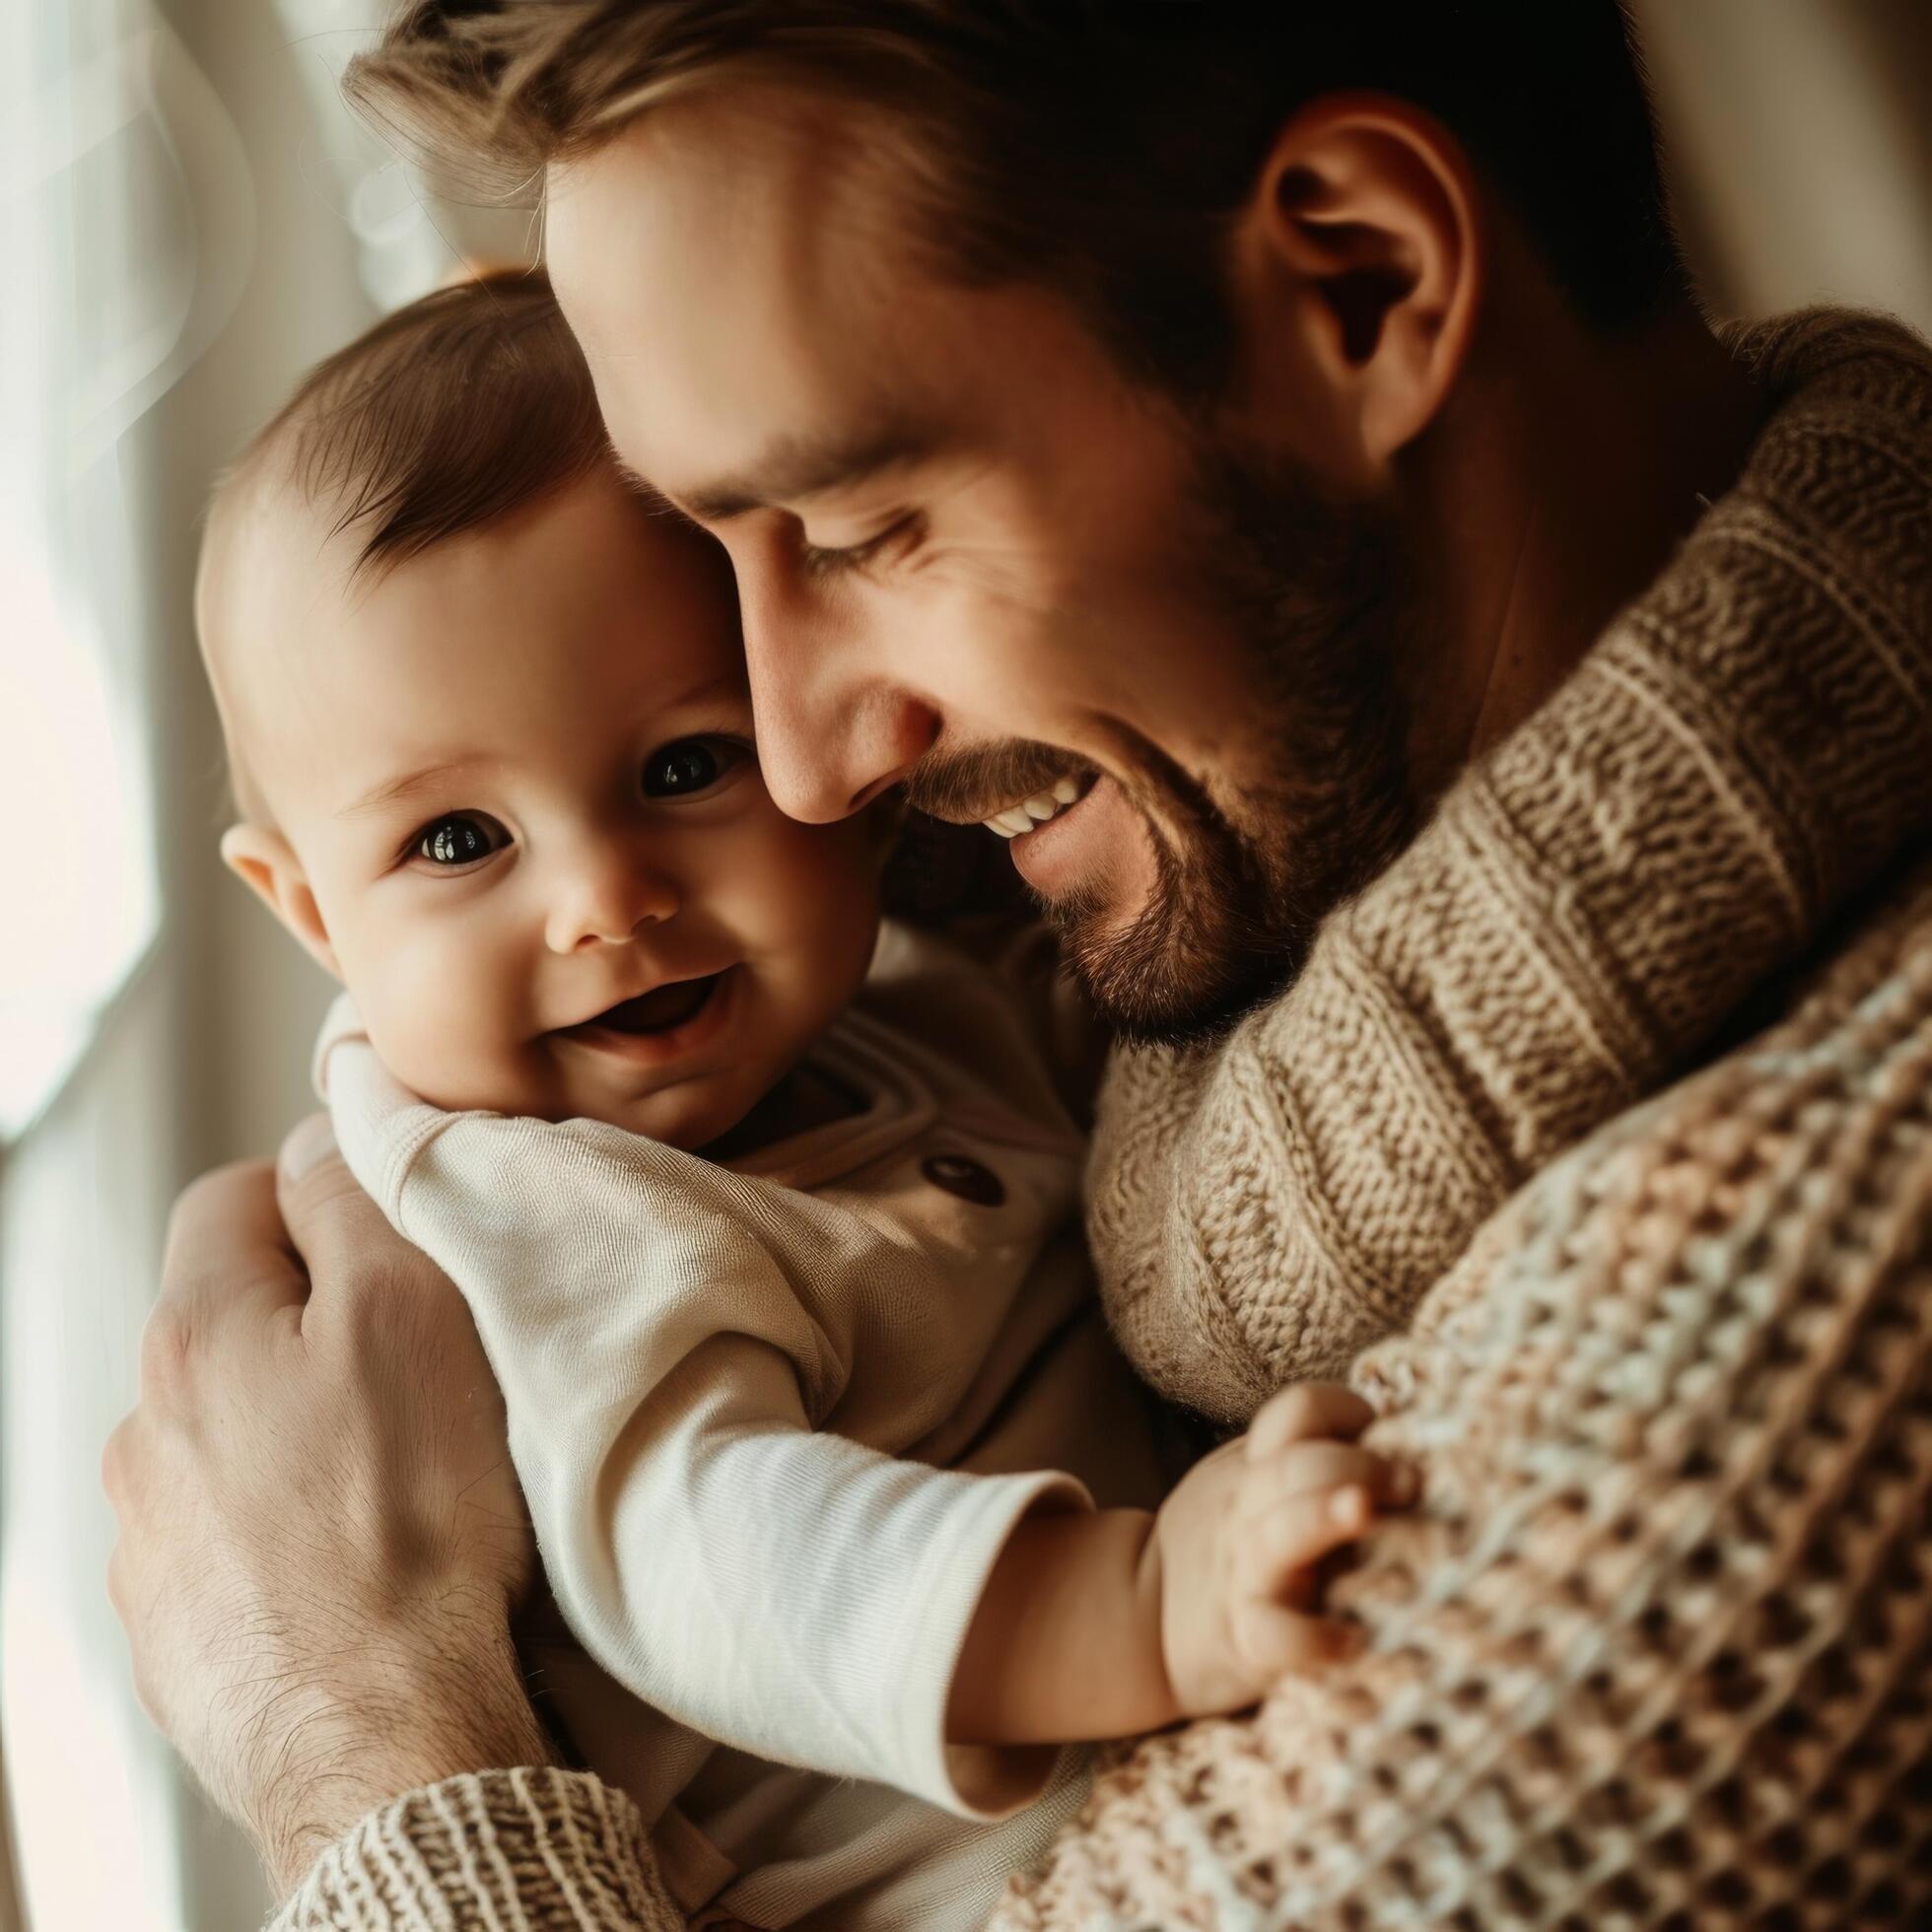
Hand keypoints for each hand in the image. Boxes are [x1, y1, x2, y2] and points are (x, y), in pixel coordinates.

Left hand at [103, 1119, 555, 1891]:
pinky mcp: (173, 1633)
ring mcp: (147, 1544)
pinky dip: (287, 1531)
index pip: (231, 1195)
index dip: (318, 1195)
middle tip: (420, 1368)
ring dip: (297, 1434)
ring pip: (228, 1436)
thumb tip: (317, 1142)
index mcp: (193, 1338)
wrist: (387, 1740)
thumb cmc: (415, 1521)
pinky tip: (360, 1562)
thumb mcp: (410, 1309)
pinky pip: (231, 1539)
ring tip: (397, 1481)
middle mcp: (141, 1434)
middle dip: (316, 1324)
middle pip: (230, 1322)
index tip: (391, 1241)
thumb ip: (353, 1201)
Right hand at [1151, 1383, 1415, 1715]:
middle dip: (1360, 1465)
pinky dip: (1312, 1639)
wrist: (1147, 1622)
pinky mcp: (1246, 1639)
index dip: (1346, 1410)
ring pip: (1282, 1534)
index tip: (1386, 1437)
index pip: (1298, 1411)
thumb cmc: (1235, 1547)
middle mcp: (1249, 1510)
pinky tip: (1352, 1641)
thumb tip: (1413, 1448)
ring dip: (1324, 1515)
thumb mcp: (1256, 1485)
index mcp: (1257, 1466)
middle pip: (1296, 1465)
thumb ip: (1313, 1462)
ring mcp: (1245, 1574)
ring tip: (1365, 1511)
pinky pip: (1276, 1635)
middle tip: (1411, 1483)